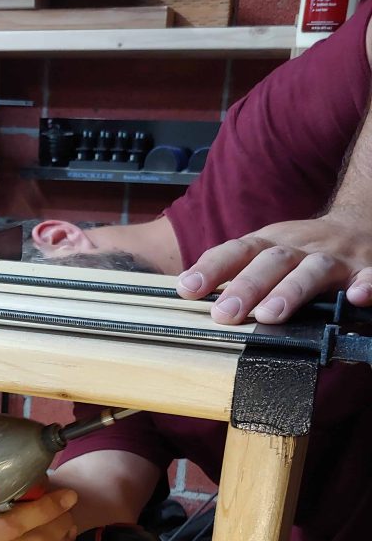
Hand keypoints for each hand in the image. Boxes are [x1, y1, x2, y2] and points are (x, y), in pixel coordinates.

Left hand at [175, 210, 371, 324]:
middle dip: (246, 286)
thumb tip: (186, 289)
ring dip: (290, 291)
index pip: (238, 251)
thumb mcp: (267, 252)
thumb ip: (234, 270)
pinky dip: (365, 286)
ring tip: (270, 314)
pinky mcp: (365, 271)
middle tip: (224, 313)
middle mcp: (301, 247)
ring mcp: (335, 259)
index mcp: (273, 243)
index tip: (187, 287)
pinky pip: (368, 278)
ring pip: (312, 270)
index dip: (212, 267)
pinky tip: (355, 298)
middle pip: (272, 260)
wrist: (361, 225)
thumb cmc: (303, 251)